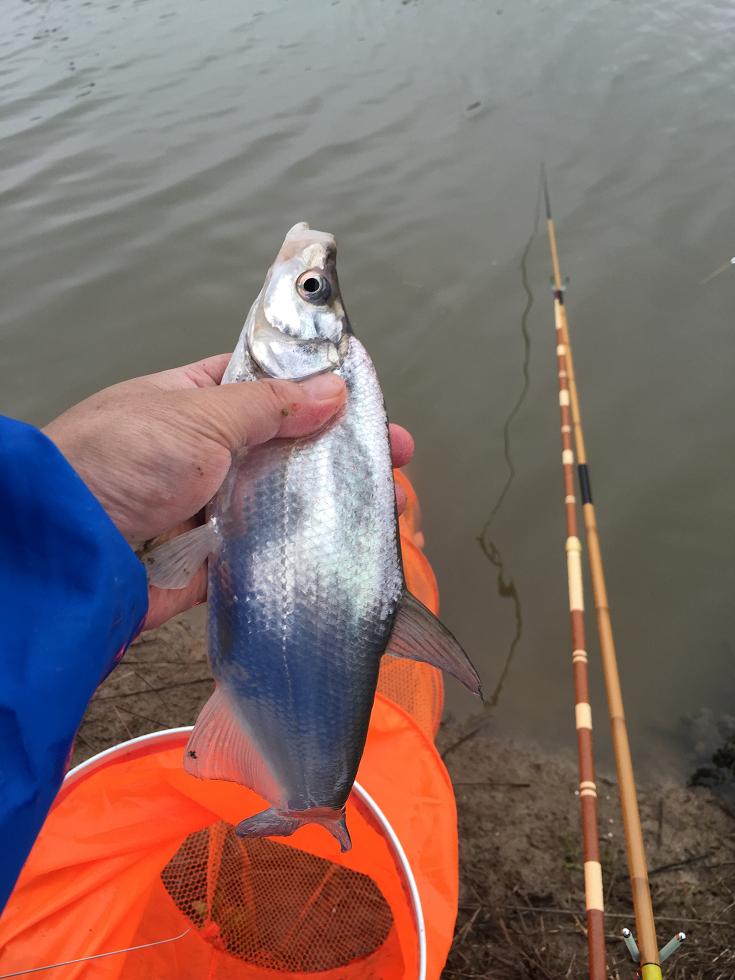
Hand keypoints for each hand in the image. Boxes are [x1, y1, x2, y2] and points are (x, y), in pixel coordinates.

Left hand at [44, 353, 413, 629]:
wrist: (70, 550)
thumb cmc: (119, 462)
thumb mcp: (201, 418)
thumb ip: (271, 406)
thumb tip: (331, 390)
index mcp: (194, 402)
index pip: (265, 385)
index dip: (315, 389)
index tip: (363, 397)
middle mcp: (203, 452)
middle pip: (282, 447)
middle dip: (334, 452)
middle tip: (391, 456)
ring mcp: (208, 506)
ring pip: (278, 501)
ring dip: (323, 504)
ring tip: (379, 505)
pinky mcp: (210, 558)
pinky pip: (262, 551)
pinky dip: (297, 551)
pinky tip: (343, 547)